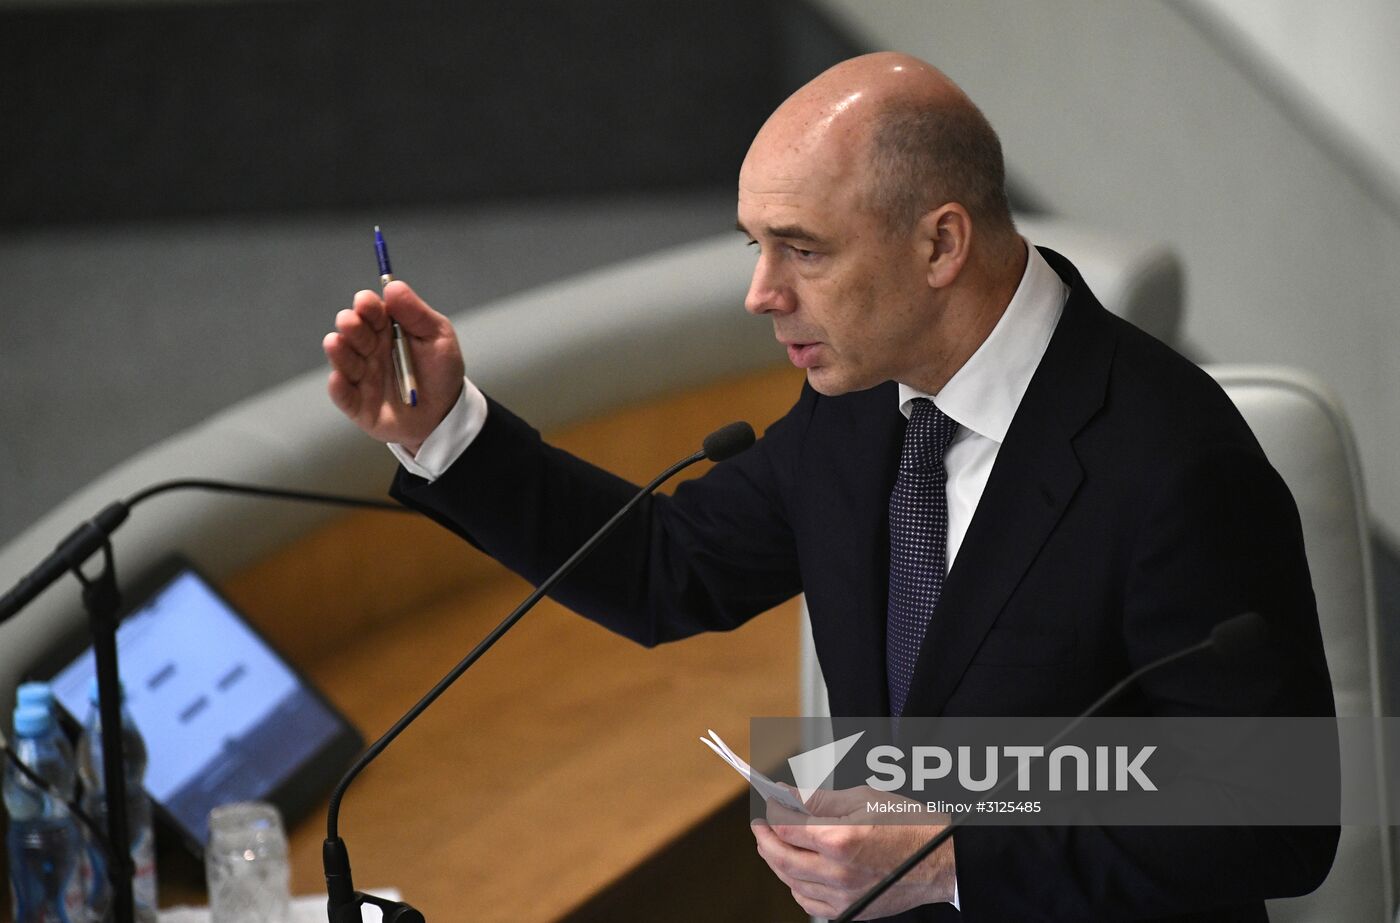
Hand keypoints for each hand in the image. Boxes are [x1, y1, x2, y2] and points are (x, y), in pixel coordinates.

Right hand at [323, 280, 465, 452]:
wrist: (445, 415)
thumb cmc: (441, 371)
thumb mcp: (438, 337)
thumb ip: (416, 313)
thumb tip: (392, 286)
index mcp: (387, 329)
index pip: (370, 311)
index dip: (366, 305)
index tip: (365, 302)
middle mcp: (369, 349)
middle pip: (353, 332)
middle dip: (350, 325)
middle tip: (352, 322)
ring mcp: (361, 376)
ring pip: (343, 360)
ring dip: (339, 352)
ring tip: (336, 343)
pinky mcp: (357, 404)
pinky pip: (343, 395)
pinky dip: (338, 387)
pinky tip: (338, 378)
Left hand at [752, 786, 954, 919]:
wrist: (941, 860)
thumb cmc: (910, 826)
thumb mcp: (863, 798)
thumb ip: (819, 800)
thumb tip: (788, 795)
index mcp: (839, 840)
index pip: (785, 828)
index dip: (772, 814)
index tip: (770, 804)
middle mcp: (837, 873)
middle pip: (781, 858)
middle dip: (765, 839)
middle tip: (761, 826)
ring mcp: (843, 897)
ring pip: (791, 883)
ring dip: (778, 862)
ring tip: (777, 845)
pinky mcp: (850, 911)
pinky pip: (809, 904)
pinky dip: (796, 887)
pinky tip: (797, 871)